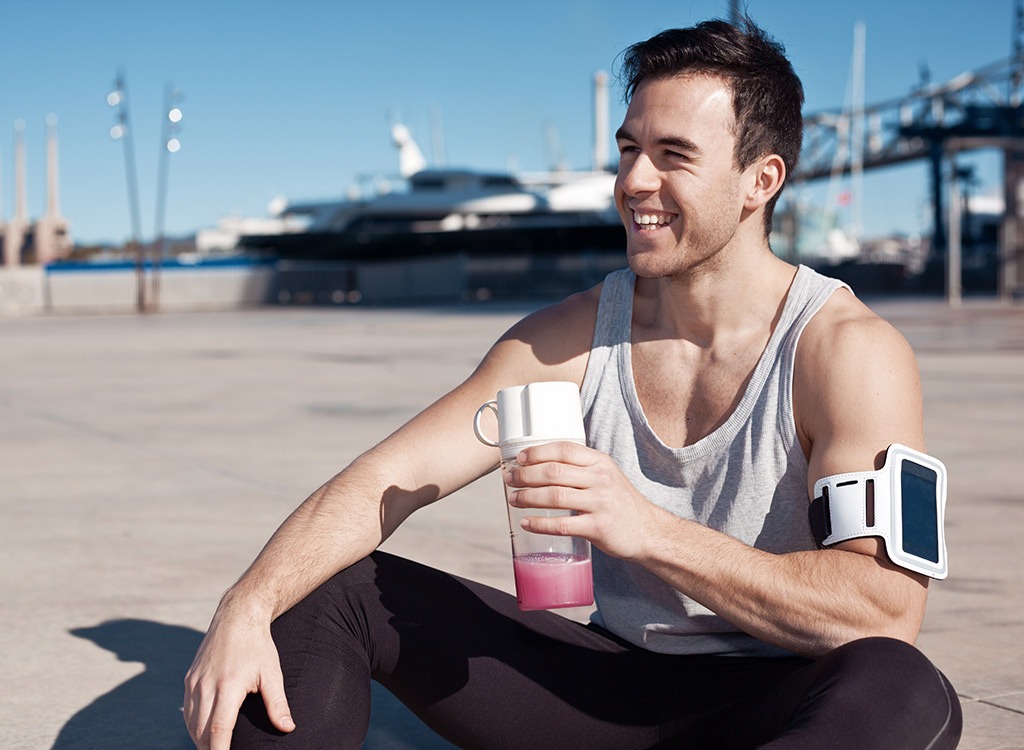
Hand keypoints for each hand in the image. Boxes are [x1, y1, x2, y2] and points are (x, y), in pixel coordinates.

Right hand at [183, 611, 294, 748]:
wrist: (237, 616)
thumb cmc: (258, 645)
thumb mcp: (272, 673)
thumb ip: (277, 703)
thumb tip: (288, 728)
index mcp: (228, 686)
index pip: (218, 729)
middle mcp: (206, 686)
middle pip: (201, 731)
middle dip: (210, 749)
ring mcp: (194, 683)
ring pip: (191, 723)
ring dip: (200, 740)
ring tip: (216, 748)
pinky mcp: (189, 679)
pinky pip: (187, 711)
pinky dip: (194, 726)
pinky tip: (205, 734)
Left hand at [505, 441, 657, 560]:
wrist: (648, 531)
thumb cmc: (621, 503)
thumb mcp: (607, 475)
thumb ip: (582, 468)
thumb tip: (542, 465)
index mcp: (600, 462)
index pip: (564, 449)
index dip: (538, 452)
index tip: (520, 458)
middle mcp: (600, 479)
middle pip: (554, 471)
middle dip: (526, 475)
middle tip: (510, 480)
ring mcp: (600, 503)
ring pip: (554, 496)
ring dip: (528, 497)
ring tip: (513, 499)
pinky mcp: (597, 527)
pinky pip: (562, 525)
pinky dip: (540, 524)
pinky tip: (527, 523)